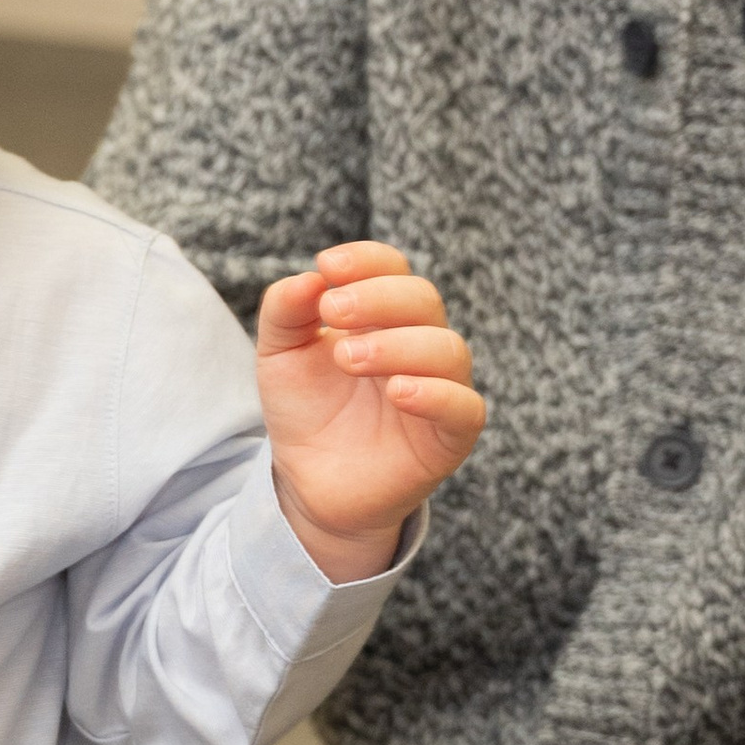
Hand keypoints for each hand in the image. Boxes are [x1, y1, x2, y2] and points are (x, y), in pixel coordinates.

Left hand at [259, 243, 483, 581]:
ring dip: (398, 345)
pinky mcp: (450, 437)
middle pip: (423, 300)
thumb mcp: (279, 355)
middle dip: (377, 298)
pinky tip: (399, 391)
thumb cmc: (305, 410)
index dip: (367, 261)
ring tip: (347, 359)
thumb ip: (286, 312)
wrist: (309, 483)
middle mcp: (419, 343)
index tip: (328, 266)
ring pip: (448, 349)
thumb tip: (308, 277)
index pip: (392, 269)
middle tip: (332, 312)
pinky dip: (438, 395)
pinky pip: (465, 409)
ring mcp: (440, 388)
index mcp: (384, 315)